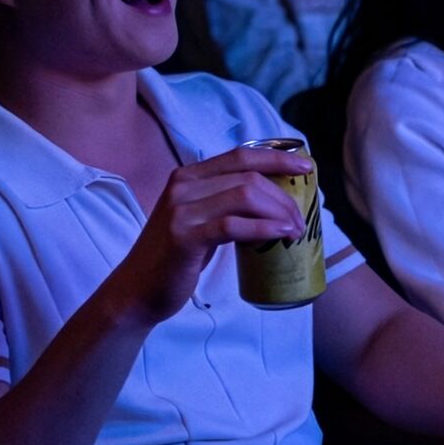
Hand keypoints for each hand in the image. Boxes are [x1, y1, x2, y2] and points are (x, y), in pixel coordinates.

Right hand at [103, 146, 311, 326]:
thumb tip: (276, 201)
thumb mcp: (199, 219)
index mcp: (189, 176)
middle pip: (249, 178)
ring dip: (279, 213)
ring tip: (294, 231)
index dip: (278, 157)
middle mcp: (183, 186)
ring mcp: (181, 210)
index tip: (306, 167)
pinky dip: (263, 228)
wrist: (137, 290)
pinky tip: (280, 235)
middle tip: (300, 220)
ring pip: (245, 196)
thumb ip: (226, 203)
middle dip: (283, 197)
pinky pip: (233, 225)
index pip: (241, 155)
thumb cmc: (176, 256)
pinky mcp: (184, 236)